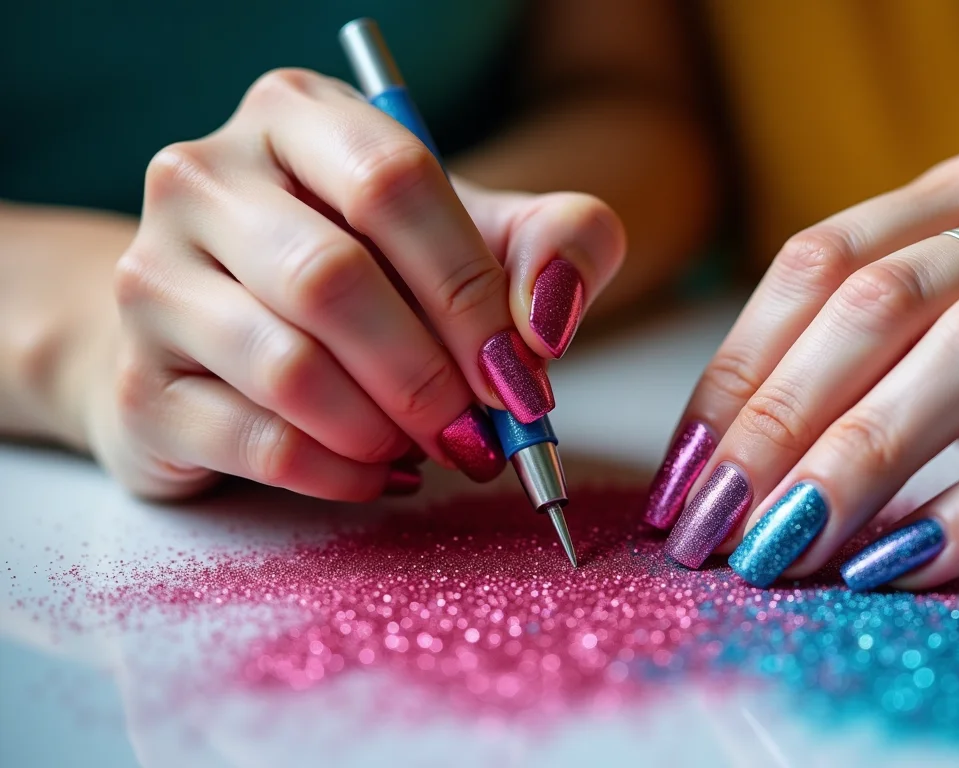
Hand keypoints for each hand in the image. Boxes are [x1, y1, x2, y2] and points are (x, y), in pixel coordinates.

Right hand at [86, 68, 623, 500]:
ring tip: (428, 445)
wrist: (233, 343)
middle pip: (332, 279)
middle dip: (430, 376)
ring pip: (289, 369)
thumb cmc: (378, 276)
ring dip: (387, 429)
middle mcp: (202, 179)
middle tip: (480, 430)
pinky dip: (343, 474)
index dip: (470, 290)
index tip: (517, 372)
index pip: (394, 183)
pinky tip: (379, 471)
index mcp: (295, 115)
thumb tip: (547, 318)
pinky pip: (258, 443)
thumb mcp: (481, 236)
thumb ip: (556, 242)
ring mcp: (151, 280)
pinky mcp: (138, 386)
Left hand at [647, 145, 958, 589]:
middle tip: (718, 523)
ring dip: (865, 457)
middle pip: (882, 304)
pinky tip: (905, 562)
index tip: (686, 472)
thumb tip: (727, 458)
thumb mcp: (957, 318)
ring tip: (790, 544)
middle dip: (780, 422)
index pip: (820, 263)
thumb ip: (862, 354)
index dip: (737, 370)